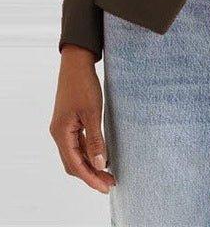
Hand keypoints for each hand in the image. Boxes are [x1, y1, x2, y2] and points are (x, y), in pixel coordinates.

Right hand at [50, 44, 115, 193]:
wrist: (77, 63)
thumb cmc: (84, 84)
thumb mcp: (92, 112)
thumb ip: (95, 139)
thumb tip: (100, 164)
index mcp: (61, 133)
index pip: (75, 164)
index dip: (90, 178)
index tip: (105, 187)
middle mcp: (59, 133)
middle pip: (73, 163)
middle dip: (91, 175)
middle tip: (110, 183)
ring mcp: (63, 128)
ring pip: (75, 154)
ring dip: (90, 164)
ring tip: (108, 173)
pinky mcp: (69, 122)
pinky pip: (77, 144)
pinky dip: (88, 153)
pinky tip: (101, 155)